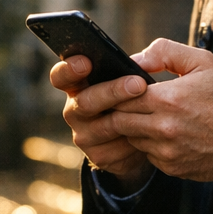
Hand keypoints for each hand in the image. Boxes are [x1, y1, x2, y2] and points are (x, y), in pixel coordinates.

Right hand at [50, 55, 154, 191]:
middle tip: (137, 84)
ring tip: (150, 110)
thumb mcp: (141, 73)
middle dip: (111, 92)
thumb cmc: (141, 95)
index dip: (69, 69)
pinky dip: (134, 141)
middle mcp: (76, 109)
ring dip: (126, 118)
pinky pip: (115, 150)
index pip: (61, 76)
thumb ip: (147, 57)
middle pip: (84, 102)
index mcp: (79, 84)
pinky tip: (150, 134)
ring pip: (102, 127)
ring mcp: (84, 134)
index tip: (86, 62)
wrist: (148, 135)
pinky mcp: (98, 156)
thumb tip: (141, 61)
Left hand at [105, 39, 212, 181]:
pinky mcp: (173, 168)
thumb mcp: (203, 62)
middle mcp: (163, 128)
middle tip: (132, 104)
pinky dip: (152, 146)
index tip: (124, 89)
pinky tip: (168, 135)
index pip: (121, 97)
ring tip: (152, 118)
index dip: (119, 92)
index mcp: (167, 99)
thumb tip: (135, 59)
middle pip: (120, 121)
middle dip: (122, 111)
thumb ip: (165, 52)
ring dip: (136, 129)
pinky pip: (149, 155)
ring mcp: (167, 152)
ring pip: (132, 139)